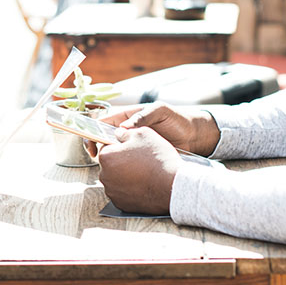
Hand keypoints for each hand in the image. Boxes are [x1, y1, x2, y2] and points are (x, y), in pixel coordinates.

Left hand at [97, 126, 179, 214]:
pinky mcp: (121, 204)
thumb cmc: (158, 159)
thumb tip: (118, 134)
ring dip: (125, 176)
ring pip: (116, 179)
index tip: (132, 149)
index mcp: (106, 157)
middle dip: (121, 162)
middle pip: (110, 165)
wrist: (172, 186)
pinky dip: (131, 189)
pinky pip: (123, 193)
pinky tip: (143, 184)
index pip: (107, 147)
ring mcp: (112, 192)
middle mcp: (104, 176)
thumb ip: (125, 132)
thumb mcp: (142, 134)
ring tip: (144, 173)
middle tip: (140, 160)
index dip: (120, 146)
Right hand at [102, 103, 220, 155]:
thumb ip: (143, 116)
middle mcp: (128, 131)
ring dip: (110, 159)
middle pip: (105, 139)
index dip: (94, 132)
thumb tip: (124, 128)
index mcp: (129, 117)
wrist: (193, 136)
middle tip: (98, 157)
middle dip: (98, 147)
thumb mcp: (160, 111)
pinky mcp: (141, 157)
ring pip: (115, 152)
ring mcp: (134, 145)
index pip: (105, 123)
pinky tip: (123, 172)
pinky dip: (122, 166)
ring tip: (111, 166)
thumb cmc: (177, 119)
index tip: (92, 143)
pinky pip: (127, 161)